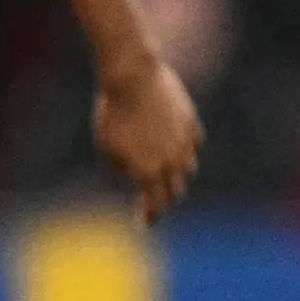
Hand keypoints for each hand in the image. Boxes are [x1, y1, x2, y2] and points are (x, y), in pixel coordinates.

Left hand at [93, 53, 203, 222]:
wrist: (132, 77)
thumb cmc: (111, 111)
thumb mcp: (105, 145)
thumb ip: (120, 166)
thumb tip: (132, 172)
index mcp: (147, 172)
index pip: (155, 205)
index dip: (150, 217)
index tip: (144, 223)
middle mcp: (170, 161)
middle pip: (175, 191)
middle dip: (165, 200)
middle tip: (156, 202)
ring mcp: (184, 141)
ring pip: (188, 168)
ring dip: (177, 176)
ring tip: (168, 175)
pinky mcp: (191, 121)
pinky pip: (193, 142)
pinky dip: (186, 149)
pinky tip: (178, 148)